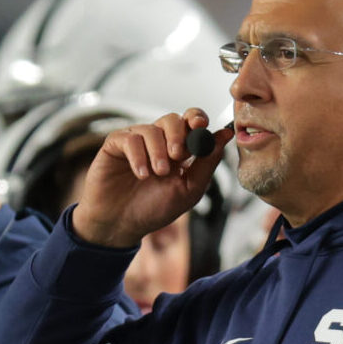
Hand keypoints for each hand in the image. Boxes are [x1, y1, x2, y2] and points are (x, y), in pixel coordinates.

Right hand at [71, 111, 228, 248]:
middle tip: (177, 155)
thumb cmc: (154, 209)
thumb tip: (227, 135)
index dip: (197, 119)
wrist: (121, 224)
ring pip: (151, 129)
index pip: (191, 122)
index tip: (200, 126)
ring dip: (158, 151)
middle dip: (178, 134)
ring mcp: (136, 141)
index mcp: (179, 149)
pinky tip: (141, 174)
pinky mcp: (115, 145)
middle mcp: (158, 141)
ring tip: (158, 173)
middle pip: (172, 119)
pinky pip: (130, 138)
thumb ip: (207, 163)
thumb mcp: (189, 190)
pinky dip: (138, 155)